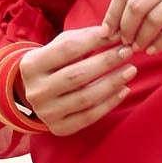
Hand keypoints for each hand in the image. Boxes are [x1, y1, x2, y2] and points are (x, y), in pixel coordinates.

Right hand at [17, 25, 136, 135]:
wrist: (38, 93)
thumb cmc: (55, 63)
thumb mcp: (61, 46)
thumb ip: (85, 38)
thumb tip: (113, 34)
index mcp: (31, 65)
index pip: (68, 49)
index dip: (94, 40)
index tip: (117, 36)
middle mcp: (36, 91)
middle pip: (77, 75)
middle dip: (106, 62)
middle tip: (127, 52)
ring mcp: (46, 112)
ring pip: (85, 98)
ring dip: (112, 83)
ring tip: (130, 70)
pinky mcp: (59, 128)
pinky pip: (89, 116)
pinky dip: (110, 103)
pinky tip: (124, 90)